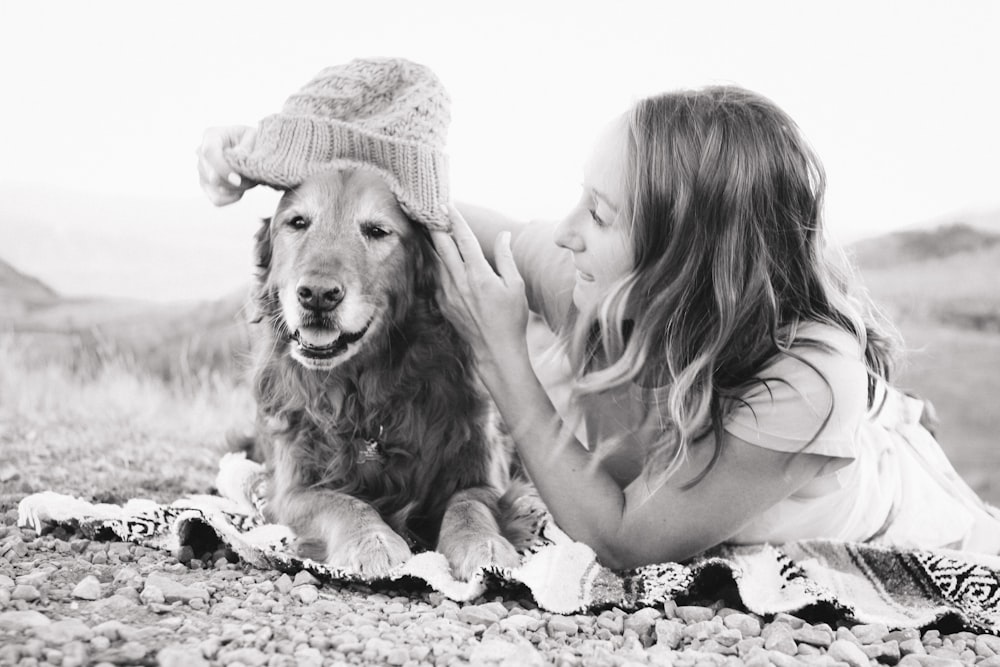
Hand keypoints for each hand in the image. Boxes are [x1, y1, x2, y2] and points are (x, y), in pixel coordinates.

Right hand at [196, 125, 255, 205]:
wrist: (251, 148)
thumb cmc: (252, 140)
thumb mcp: (254, 137)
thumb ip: (245, 146)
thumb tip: (236, 156)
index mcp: (211, 136)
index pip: (209, 152)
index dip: (222, 169)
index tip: (237, 180)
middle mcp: (201, 152)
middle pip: (213, 175)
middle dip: (236, 182)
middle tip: (253, 178)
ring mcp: (201, 170)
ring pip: (217, 189)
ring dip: (237, 188)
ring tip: (249, 179)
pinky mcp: (206, 185)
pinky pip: (217, 200)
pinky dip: (232, 198)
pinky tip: (241, 189)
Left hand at [431, 204, 529, 373]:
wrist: (495, 349)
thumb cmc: (511, 318)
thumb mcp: (516, 286)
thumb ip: (507, 258)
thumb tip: (503, 236)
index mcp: (479, 275)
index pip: (463, 239)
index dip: (455, 220)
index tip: (447, 205)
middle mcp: (459, 282)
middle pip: (442, 246)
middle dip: (435, 225)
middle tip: (429, 209)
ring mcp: (448, 293)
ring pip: (435, 260)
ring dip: (432, 242)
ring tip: (428, 227)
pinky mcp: (443, 303)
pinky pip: (436, 277)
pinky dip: (435, 263)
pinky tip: (435, 256)